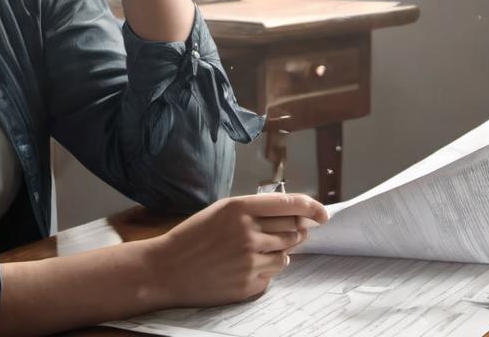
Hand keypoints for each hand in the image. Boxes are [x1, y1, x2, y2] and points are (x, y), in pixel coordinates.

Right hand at [145, 193, 329, 308]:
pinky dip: (266, 269)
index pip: (290, 204)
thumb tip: (295, 218)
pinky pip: (273, 273)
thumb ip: (255, 211)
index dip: (312, 208)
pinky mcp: (248, 283)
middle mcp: (248, 232)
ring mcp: (249, 260)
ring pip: (286, 253)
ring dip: (279, 251)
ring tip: (253, 251)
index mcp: (240, 208)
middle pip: (293, 229)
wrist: (166, 269)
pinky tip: (243, 266)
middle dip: (295, 231)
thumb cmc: (193, 237)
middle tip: (280, 233)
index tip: (323, 214)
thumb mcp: (221, 212)